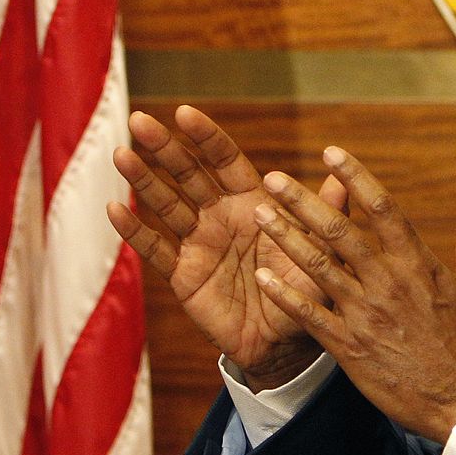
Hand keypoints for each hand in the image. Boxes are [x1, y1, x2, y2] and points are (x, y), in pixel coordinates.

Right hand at [106, 107, 346, 390]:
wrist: (283, 342)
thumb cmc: (304, 289)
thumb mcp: (319, 251)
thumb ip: (325, 215)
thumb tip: (342, 178)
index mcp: (252, 201)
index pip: (224, 160)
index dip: (205, 137)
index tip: (184, 112)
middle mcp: (220, 215)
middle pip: (187, 174)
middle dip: (164, 148)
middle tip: (140, 121)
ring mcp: (197, 242)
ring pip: (166, 204)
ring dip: (142, 180)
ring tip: (120, 154)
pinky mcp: (182, 274)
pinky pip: (155, 249)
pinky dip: (134, 231)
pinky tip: (113, 208)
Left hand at [250, 146, 455, 444]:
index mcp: (417, 264)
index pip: (382, 208)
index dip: (355, 177)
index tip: (331, 152)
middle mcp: (387, 283)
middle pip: (339, 231)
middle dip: (303, 201)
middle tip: (272, 178)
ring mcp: (366, 315)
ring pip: (319, 267)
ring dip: (286, 238)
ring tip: (259, 214)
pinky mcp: (350, 348)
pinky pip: (311, 316)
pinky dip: (285, 295)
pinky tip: (263, 276)